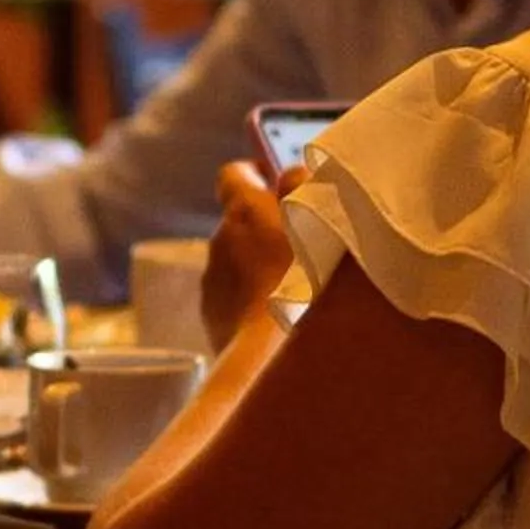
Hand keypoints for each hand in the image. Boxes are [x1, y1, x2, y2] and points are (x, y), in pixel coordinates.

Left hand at [201, 159, 300, 347]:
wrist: (274, 353)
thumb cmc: (306, 280)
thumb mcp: (316, 219)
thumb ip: (303, 186)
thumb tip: (289, 175)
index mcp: (242, 211)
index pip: (235, 175)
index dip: (254, 176)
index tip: (275, 186)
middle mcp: (219, 240)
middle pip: (240, 223)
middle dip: (266, 230)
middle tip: (305, 248)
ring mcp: (213, 282)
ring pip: (239, 264)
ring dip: (261, 269)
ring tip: (299, 290)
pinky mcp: (213, 318)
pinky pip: (235, 300)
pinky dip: (254, 302)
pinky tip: (282, 317)